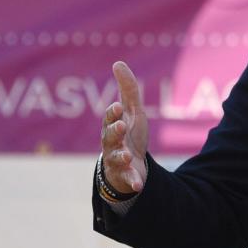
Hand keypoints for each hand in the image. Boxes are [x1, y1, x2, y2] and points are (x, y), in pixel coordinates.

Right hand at [100, 61, 148, 193]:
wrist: (130, 164)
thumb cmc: (128, 134)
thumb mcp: (132, 111)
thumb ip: (127, 89)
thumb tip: (118, 63)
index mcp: (113, 126)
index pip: (110, 118)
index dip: (113, 113)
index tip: (118, 107)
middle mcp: (111, 143)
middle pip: (109, 137)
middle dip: (114, 131)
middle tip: (121, 126)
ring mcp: (117, 161)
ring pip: (115, 158)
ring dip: (121, 156)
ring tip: (127, 155)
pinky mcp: (126, 176)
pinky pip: (128, 180)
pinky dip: (132, 181)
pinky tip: (138, 184)